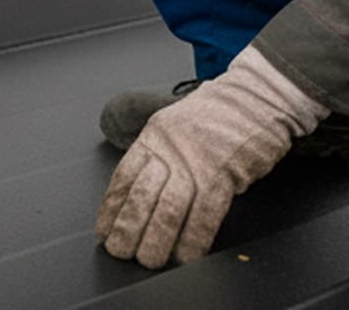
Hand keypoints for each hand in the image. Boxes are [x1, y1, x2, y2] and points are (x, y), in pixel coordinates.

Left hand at [96, 45, 329, 267]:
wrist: (257, 98)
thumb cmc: (218, 116)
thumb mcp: (175, 128)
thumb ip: (160, 157)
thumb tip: (143, 193)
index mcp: (153, 138)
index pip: (124, 178)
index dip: (112, 208)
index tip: (103, 230)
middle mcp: (169, 150)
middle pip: (141, 195)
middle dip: (127, 228)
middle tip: (119, 252)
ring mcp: (195, 162)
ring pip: (168, 208)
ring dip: (157, 239)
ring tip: (148, 261)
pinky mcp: (223, 174)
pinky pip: (205, 213)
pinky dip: (194, 238)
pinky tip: (185, 255)